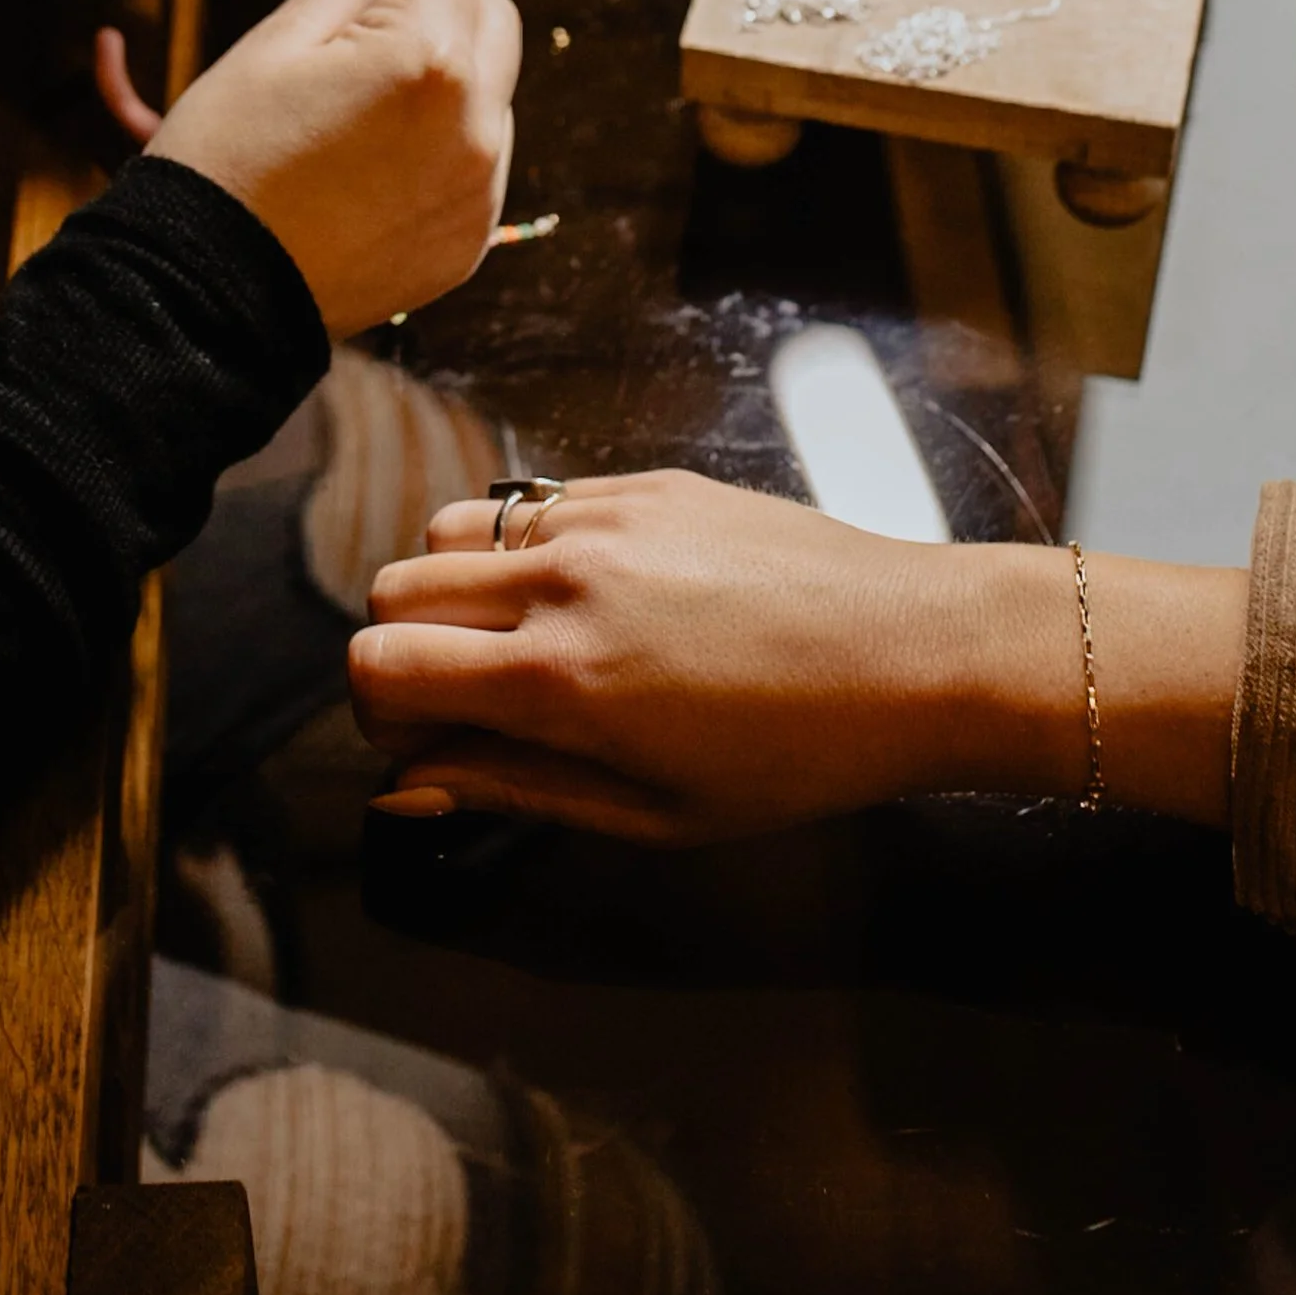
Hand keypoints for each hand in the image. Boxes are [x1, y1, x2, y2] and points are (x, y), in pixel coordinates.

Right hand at [150, 0, 519, 338]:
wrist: (207, 297)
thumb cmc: (224, 160)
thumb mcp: (274, 43)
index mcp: (424, 59)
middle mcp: (474, 123)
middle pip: (492, 17)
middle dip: (443, 3)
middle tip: (373, 21)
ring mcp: (479, 189)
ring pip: (491, 92)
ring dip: (446, 79)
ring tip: (360, 109)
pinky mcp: (469, 239)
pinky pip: (477, 161)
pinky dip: (441, 146)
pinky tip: (371, 166)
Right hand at [351, 473, 1246, 840]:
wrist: (916, 651)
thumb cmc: (796, 756)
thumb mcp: (651, 813)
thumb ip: (510, 790)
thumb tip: (402, 787)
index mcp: (557, 677)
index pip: (378, 665)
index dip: (378, 715)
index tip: (425, 742)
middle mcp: (563, 578)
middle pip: (392, 588)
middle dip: (405, 651)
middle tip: (468, 699)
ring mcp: (604, 516)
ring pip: (449, 529)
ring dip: (455, 589)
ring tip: (524, 641)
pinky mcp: (647, 481)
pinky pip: (531, 502)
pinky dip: (525, 548)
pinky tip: (595, 597)